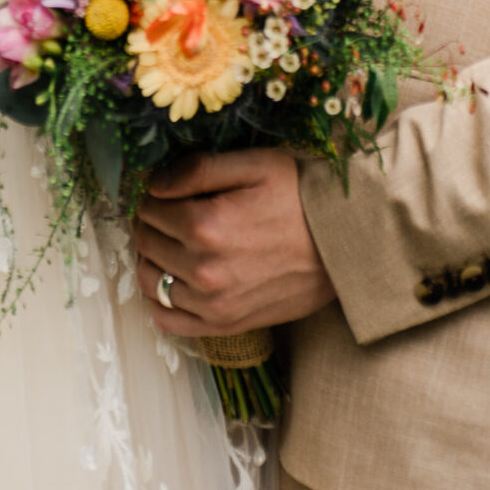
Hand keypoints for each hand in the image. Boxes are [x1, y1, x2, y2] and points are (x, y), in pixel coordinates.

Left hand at [133, 148, 335, 336]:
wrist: (343, 246)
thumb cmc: (300, 198)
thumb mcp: (255, 164)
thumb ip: (198, 169)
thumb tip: (154, 183)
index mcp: (206, 225)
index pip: (149, 208)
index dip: (155, 195)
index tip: (170, 191)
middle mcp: (203, 269)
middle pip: (146, 242)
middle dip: (153, 223)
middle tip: (174, 213)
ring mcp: (212, 303)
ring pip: (149, 279)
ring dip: (154, 258)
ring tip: (175, 243)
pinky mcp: (224, 325)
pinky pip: (167, 319)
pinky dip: (162, 299)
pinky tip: (178, 279)